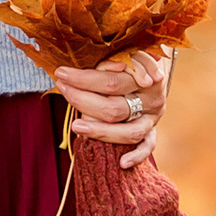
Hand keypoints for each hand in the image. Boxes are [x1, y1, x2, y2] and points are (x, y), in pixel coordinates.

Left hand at [54, 47, 171, 168]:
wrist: (154, 67)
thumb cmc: (130, 59)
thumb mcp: (123, 53)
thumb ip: (110, 61)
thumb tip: (94, 69)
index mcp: (146, 74)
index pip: (111, 81)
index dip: (84, 79)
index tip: (61, 73)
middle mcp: (153, 98)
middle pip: (116, 107)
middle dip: (83, 100)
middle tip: (62, 90)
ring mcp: (154, 117)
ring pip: (130, 132)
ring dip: (101, 131)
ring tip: (75, 127)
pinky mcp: (153, 130)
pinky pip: (147, 146)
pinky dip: (138, 156)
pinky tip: (122, 163)